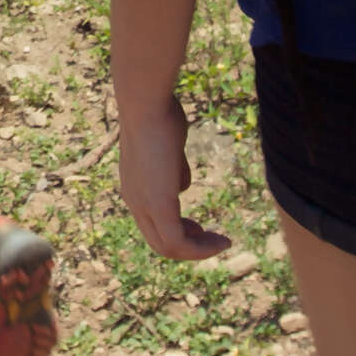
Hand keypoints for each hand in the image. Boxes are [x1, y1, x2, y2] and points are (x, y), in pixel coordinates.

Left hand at [117, 96, 229, 260]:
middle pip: (160, 242)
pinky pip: (178, 242)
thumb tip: (182, 187)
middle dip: (189, 246)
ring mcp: (143, 205)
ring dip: (198, 250)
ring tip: (222, 243)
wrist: (146, 105)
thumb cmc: (159, 117)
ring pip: (169, 247)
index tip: (199, 228)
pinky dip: (200, 248)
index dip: (179, 232)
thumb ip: (174, 170)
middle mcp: (134, 202)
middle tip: (214, 240)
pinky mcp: (157, 205)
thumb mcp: (169, 149)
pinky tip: (221, 240)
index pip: (153, 226)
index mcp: (134, 189)